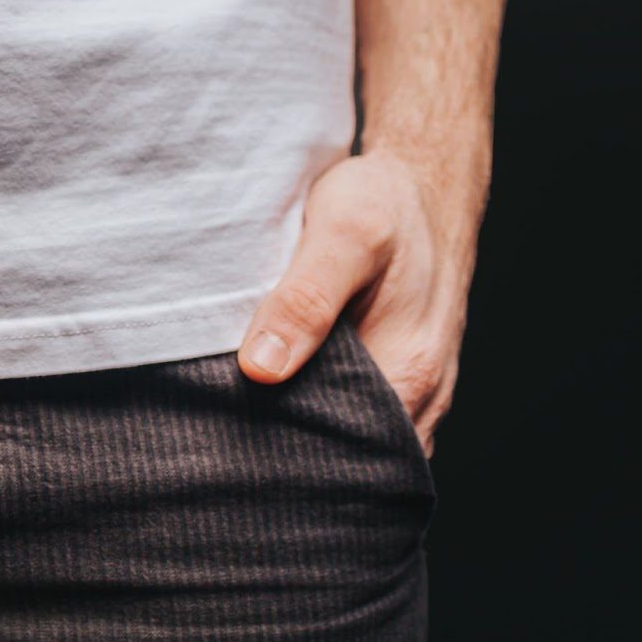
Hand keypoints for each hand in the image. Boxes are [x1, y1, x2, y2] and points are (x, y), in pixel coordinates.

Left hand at [237, 152, 478, 456]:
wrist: (425, 181)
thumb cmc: (386, 203)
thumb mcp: (344, 234)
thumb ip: (305, 300)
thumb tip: (261, 369)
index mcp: (408, 376)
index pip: (343, 457)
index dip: (285, 460)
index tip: (229, 450)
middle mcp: (417, 398)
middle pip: (341, 457)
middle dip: (283, 457)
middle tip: (216, 442)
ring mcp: (407, 390)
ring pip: (344, 439)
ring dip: (295, 435)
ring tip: (232, 426)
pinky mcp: (390, 375)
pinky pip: (348, 414)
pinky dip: (310, 411)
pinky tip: (266, 396)